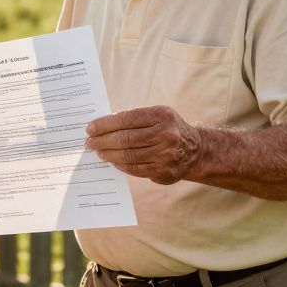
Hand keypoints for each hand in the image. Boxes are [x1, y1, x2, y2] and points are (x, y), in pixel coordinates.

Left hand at [84, 106, 203, 184]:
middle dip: (103, 140)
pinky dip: (121, 165)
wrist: (196, 150)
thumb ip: (134, 119)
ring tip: (99, 152)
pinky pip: (135, 168)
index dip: (105, 124)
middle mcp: (166, 134)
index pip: (126, 119)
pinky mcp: (164, 171)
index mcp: (161, 115)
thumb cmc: (168, 129)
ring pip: (128, 155)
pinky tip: (113, 161)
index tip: (90, 128)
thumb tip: (102, 126)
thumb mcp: (157, 116)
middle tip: (90, 142)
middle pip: (125, 138)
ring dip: (109, 154)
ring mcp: (166, 154)